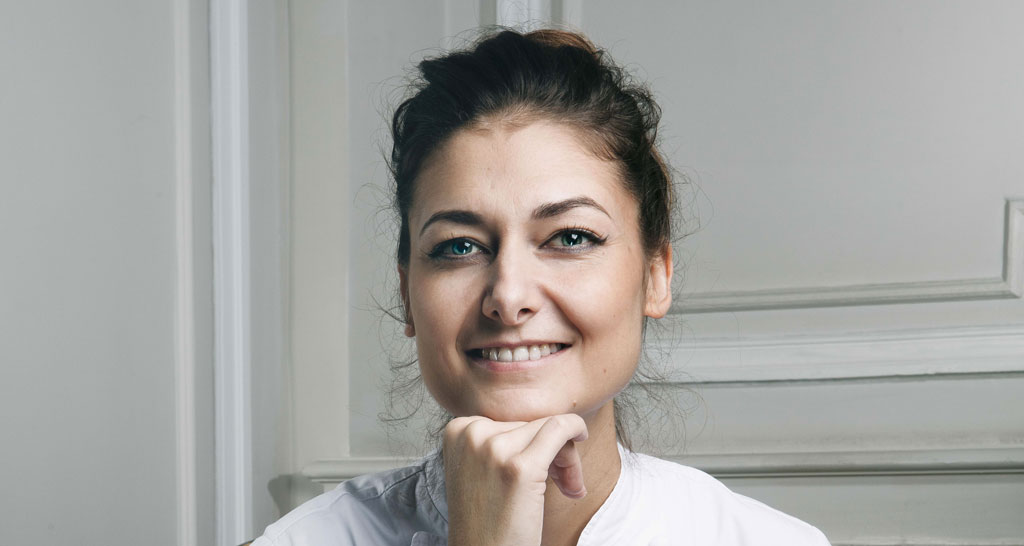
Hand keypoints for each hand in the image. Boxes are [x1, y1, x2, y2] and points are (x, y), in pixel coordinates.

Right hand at [443, 414, 588, 545]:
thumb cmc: (488, 521)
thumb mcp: (481, 470)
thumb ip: (499, 441)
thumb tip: (547, 420)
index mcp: (458, 431)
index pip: (510, 419)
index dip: (533, 443)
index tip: (543, 470)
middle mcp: (471, 434)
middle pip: (530, 423)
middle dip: (553, 451)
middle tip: (562, 484)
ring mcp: (494, 449)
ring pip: (548, 427)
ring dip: (566, 455)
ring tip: (567, 487)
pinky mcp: (520, 468)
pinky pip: (559, 428)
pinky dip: (575, 428)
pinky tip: (582, 436)